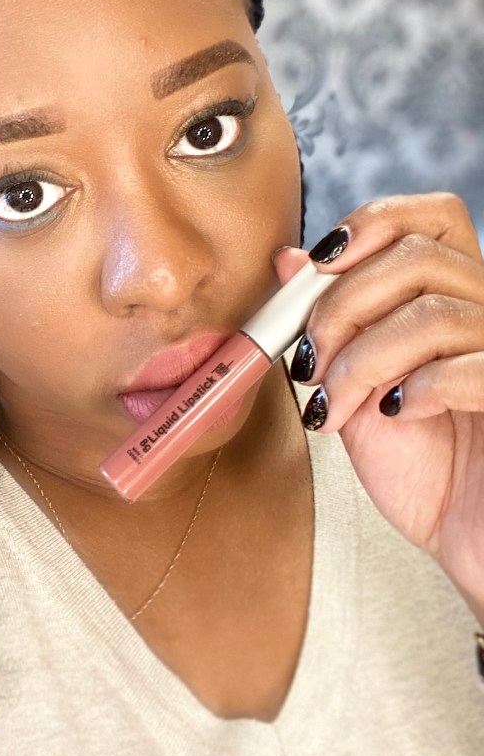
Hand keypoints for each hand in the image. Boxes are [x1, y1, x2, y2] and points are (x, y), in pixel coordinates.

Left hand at [275, 193, 483, 621]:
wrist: (470, 541)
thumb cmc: (421, 466)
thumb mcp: (356, 387)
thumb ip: (329, 324)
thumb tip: (289, 258)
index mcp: (454, 295)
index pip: (430, 215)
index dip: (371, 223)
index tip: (317, 264)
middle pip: (416, 255)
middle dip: (341, 305)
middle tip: (310, 360)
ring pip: (432, 312)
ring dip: (363, 359)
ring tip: (340, 405)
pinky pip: (471, 366)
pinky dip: (416, 389)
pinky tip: (396, 415)